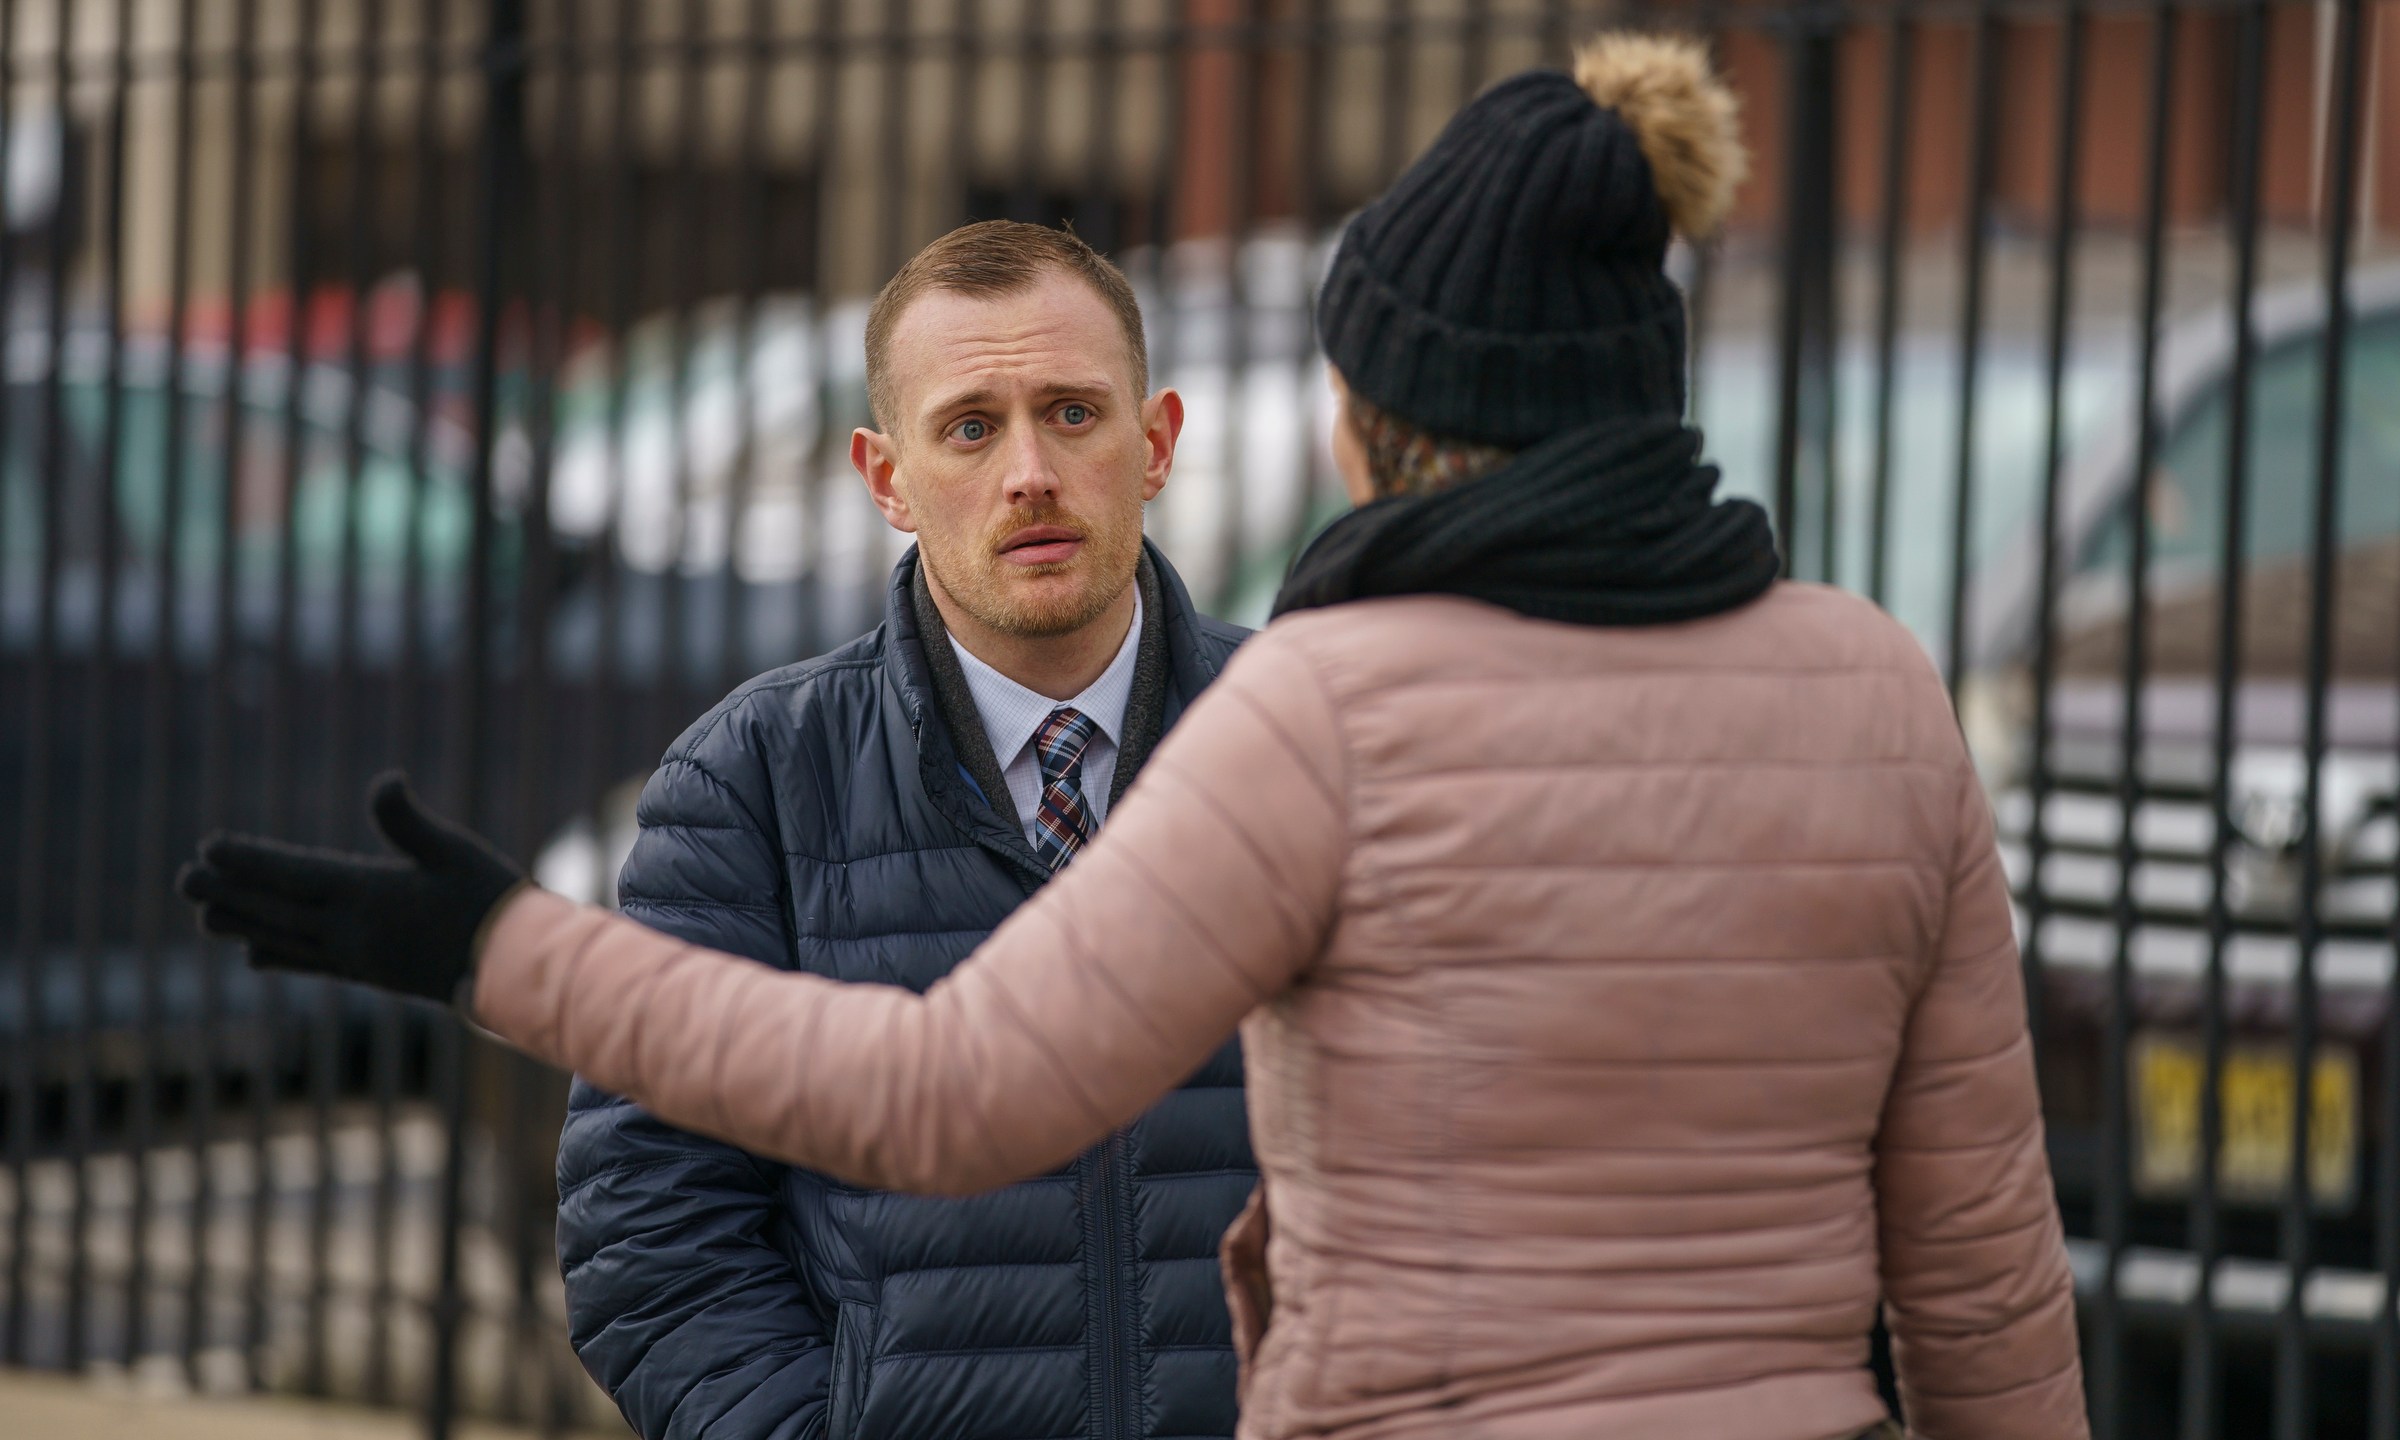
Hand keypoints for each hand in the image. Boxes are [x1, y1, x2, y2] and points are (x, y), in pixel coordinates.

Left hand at [177, 771, 527, 1006]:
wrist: (514, 971)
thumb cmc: (490, 902)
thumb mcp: (455, 851)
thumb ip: (411, 821)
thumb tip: (385, 780)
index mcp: (368, 894)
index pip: (294, 873)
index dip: (249, 860)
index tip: (209, 849)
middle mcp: (352, 930)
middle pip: (277, 909)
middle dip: (230, 894)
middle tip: (186, 882)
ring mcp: (358, 956)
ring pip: (286, 939)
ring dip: (244, 925)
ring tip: (207, 918)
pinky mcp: (370, 973)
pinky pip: (310, 963)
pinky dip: (276, 955)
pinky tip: (256, 955)